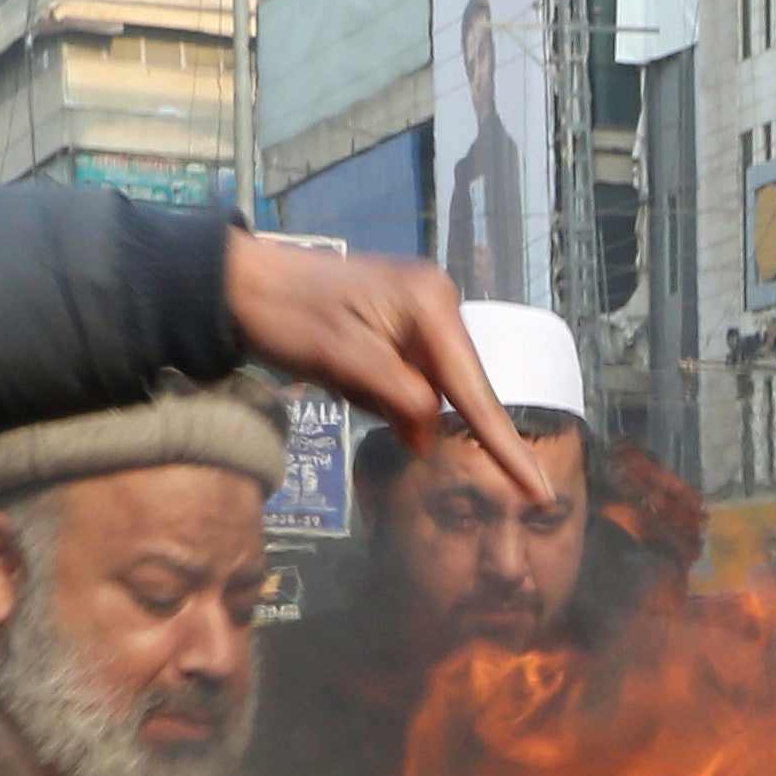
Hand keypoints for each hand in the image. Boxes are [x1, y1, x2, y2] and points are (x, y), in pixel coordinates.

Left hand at [221, 233, 565, 511]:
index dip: (504, 448)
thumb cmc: (287, 316)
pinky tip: (343, 367)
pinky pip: (406, 376)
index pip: (475, 392)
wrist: (237, 283)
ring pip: (426, 388)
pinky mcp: (398, 320)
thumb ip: (402, 401)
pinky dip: (378, 388)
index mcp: (432, 305)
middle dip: (409, 408)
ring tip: (337, 368)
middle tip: (351, 383)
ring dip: (385, 398)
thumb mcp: (346, 364)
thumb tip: (428, 436)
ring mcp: (419, 309)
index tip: (537, 492)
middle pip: (452, 389)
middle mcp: (437, 301)